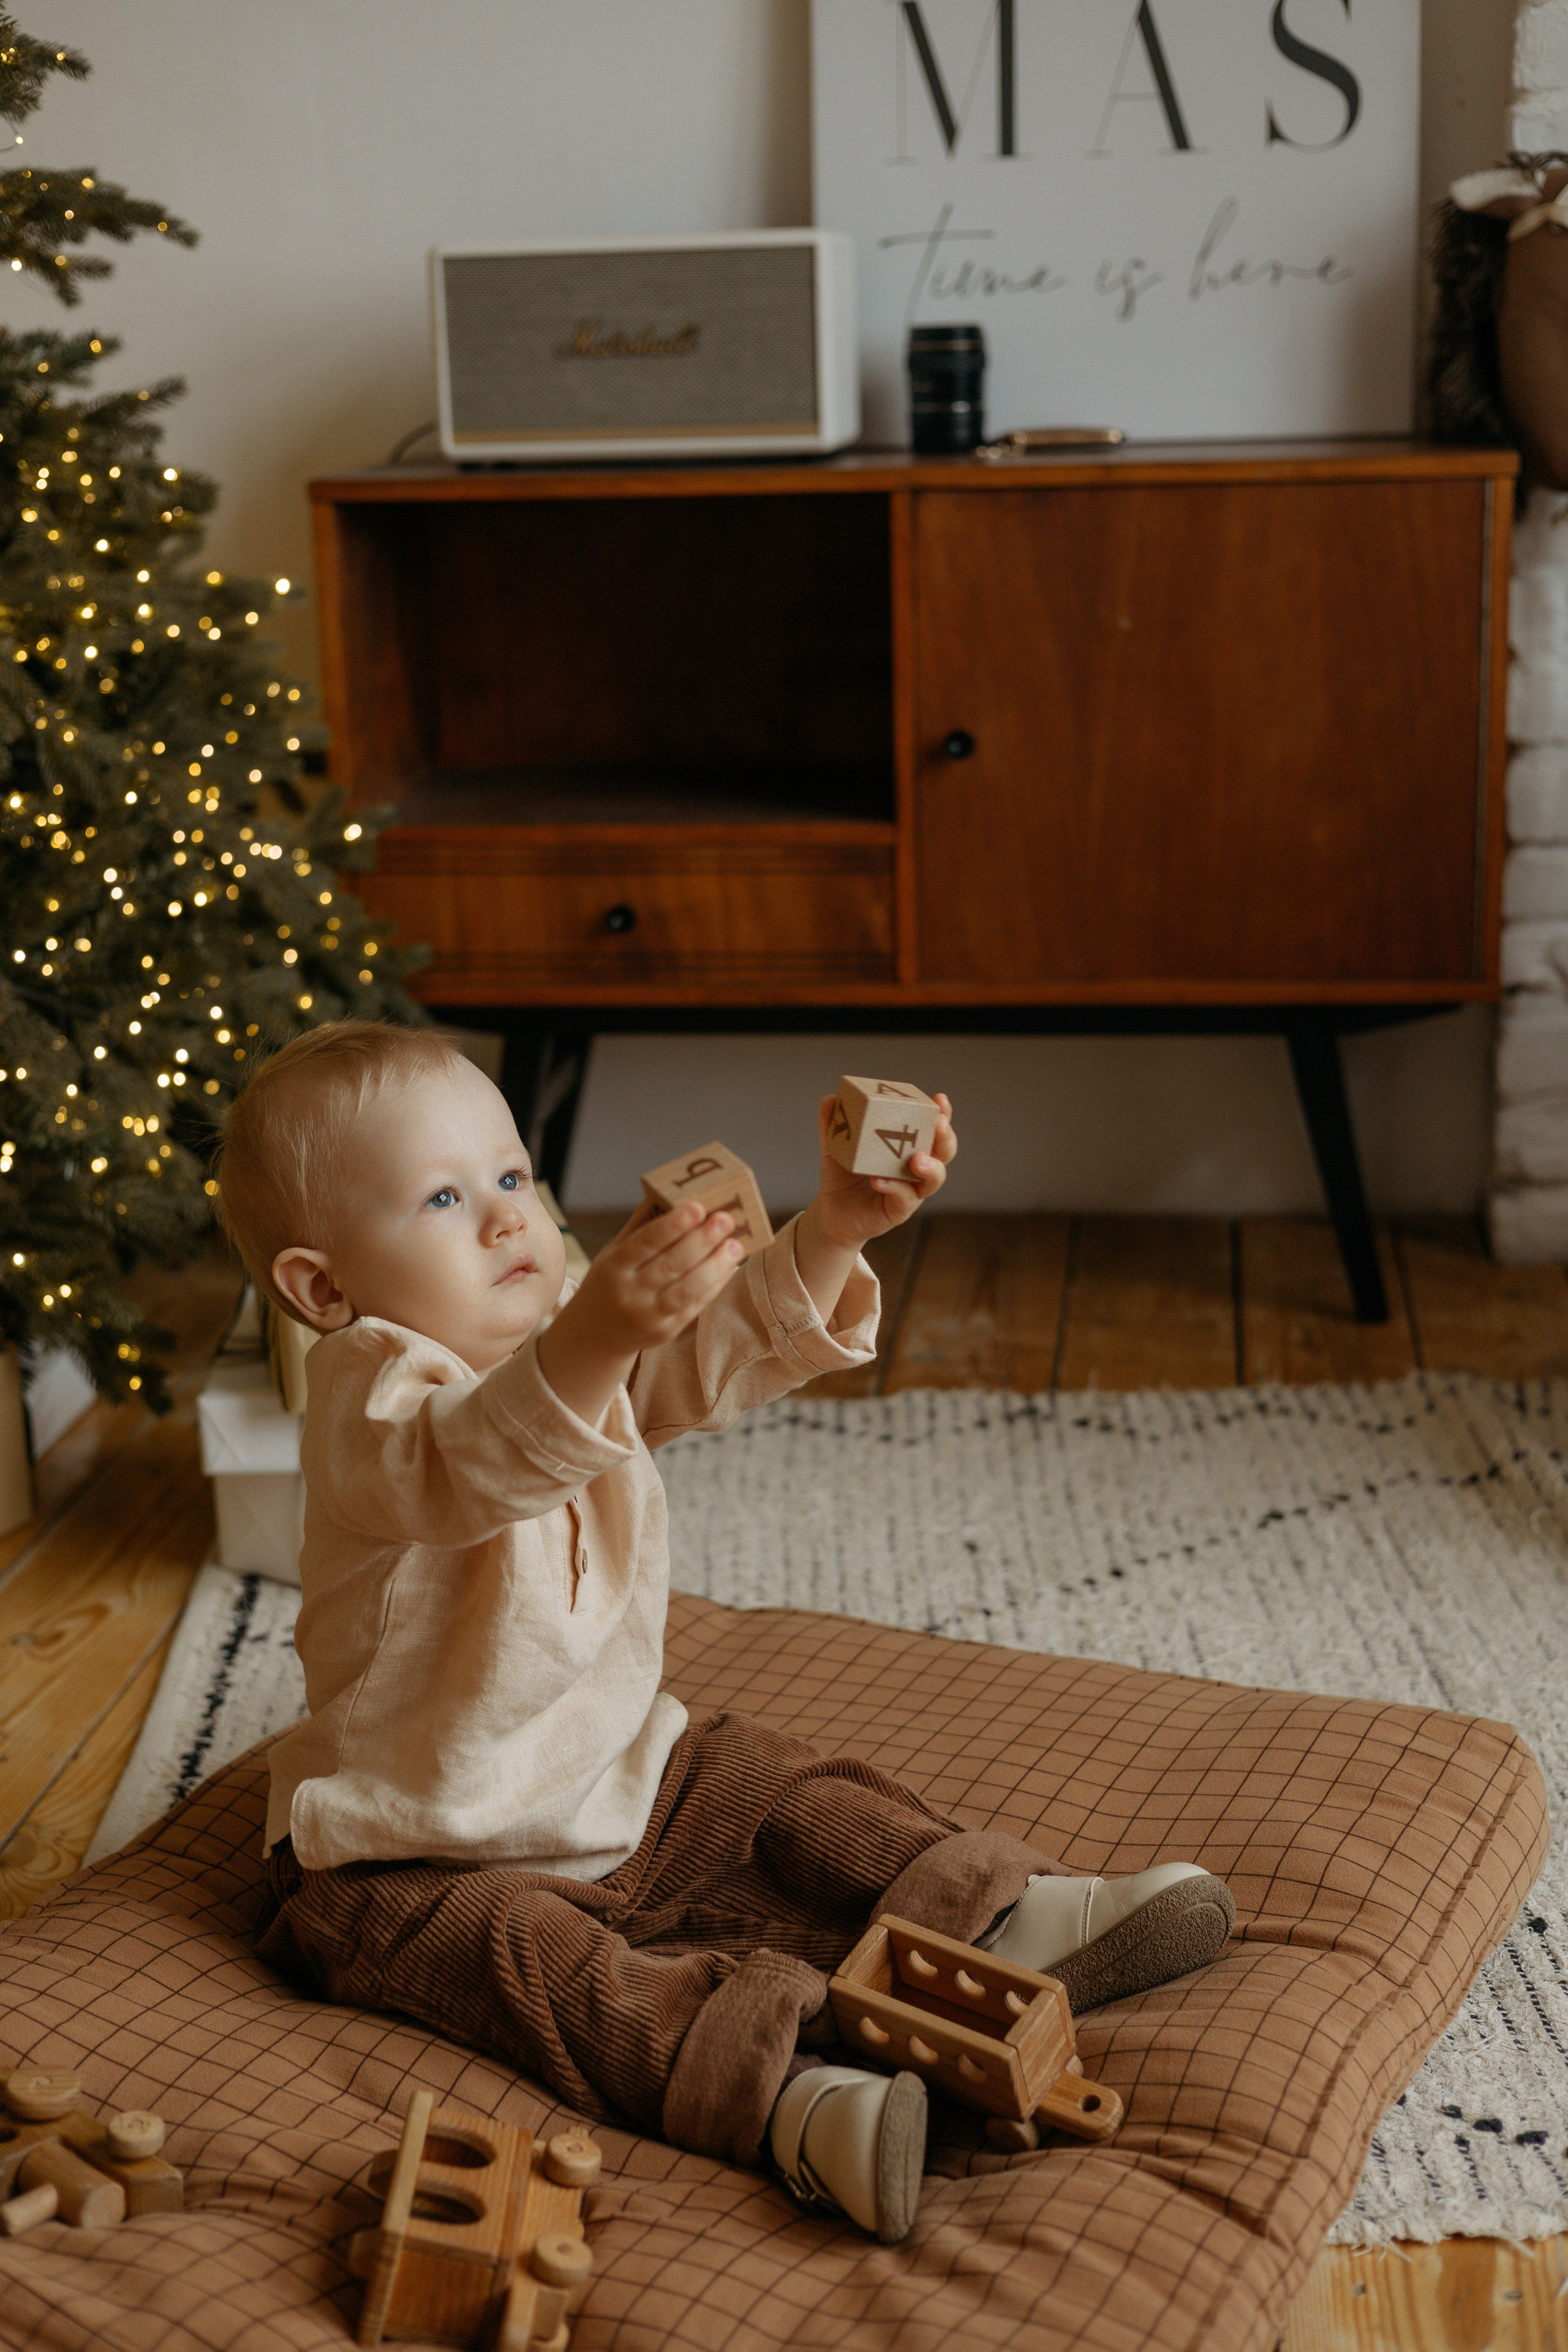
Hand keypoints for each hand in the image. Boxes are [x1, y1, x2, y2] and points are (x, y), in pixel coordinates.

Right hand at [536, 1199, 742, 1427]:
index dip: (672, 1226)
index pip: (645, 1243)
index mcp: (614, 1267)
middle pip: (671, 1265)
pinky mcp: (667, 1331)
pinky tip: (730, 1266)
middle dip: (702, 1241)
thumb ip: (642, 1225)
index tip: (697, 1207)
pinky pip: (695, 1306)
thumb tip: (673, 1191)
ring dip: (715, 1266)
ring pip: (687, 1290)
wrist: (597, 1333)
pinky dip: (716, 1285)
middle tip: (726, 1219)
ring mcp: (649, 1316)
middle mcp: (629, 1293)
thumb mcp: (615, 1251)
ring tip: (735, 1244)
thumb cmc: (611, 1280)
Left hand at [808, 1090, 955, 1253]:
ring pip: (934, 1178)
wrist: (830, 1214)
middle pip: (944, 1151)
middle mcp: (916, 1168)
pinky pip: (905, 1198)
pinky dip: (894, 1187)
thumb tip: (830, 1099)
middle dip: (945, 1136)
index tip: (940, 1099)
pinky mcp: (899, 1210)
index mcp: (907, 1147)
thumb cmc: (842, 1178)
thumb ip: (834, 1124)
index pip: (932, 1128)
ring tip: (917, 1159)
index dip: (941, 1113)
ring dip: (930, 1166)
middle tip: (939, 1123)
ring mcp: (911, 1190)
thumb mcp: (836, 1147)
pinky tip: (879, 1180)